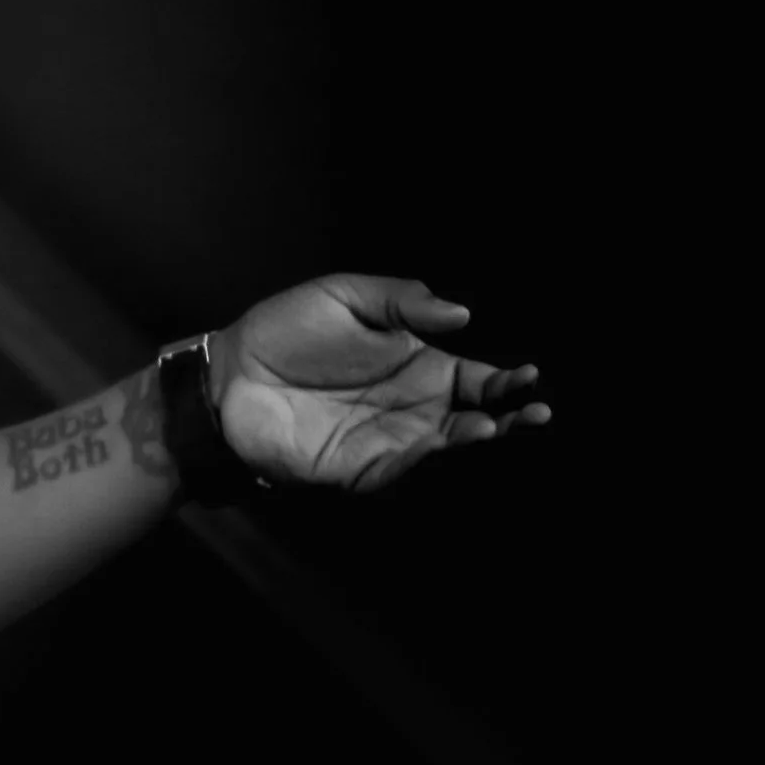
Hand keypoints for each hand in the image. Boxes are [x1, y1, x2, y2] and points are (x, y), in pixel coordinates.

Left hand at [212, 275, 550, 492]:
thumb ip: (401, 301)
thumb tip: (462, 313)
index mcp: (417, 364)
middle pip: (478, 416)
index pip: (478, 378)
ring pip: (449, 445)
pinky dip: (428, 455)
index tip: (531, 374)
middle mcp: (414, 405)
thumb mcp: (344, 297)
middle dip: (513, 416)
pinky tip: (445, 438)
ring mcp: (391, 439)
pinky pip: (405, 465)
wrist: (228, 375)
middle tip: (537, 409)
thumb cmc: (285, 331)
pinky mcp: (363, 467)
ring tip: (495, 424)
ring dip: (478, 437)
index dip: (509, 379)